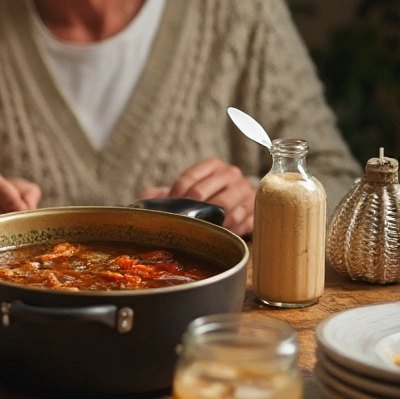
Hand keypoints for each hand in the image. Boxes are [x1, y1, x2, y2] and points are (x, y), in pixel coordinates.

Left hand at [139, 157, 254, 235]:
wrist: (236, 206)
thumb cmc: (204, 198)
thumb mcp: (184, 192)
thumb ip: (162, 194)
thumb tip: (143, 198)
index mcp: (213, 165)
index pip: (188, 179)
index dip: (175, 195)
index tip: (169, 208)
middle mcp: (232, 175)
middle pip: (204, 192)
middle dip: (188, 209)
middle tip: (180, 221)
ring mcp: (247, 192)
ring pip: (224, 207)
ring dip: (207, 220)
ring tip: (197, 229)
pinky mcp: (256, 212)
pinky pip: (241, 222)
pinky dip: (227, 229)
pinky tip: (218, 233)